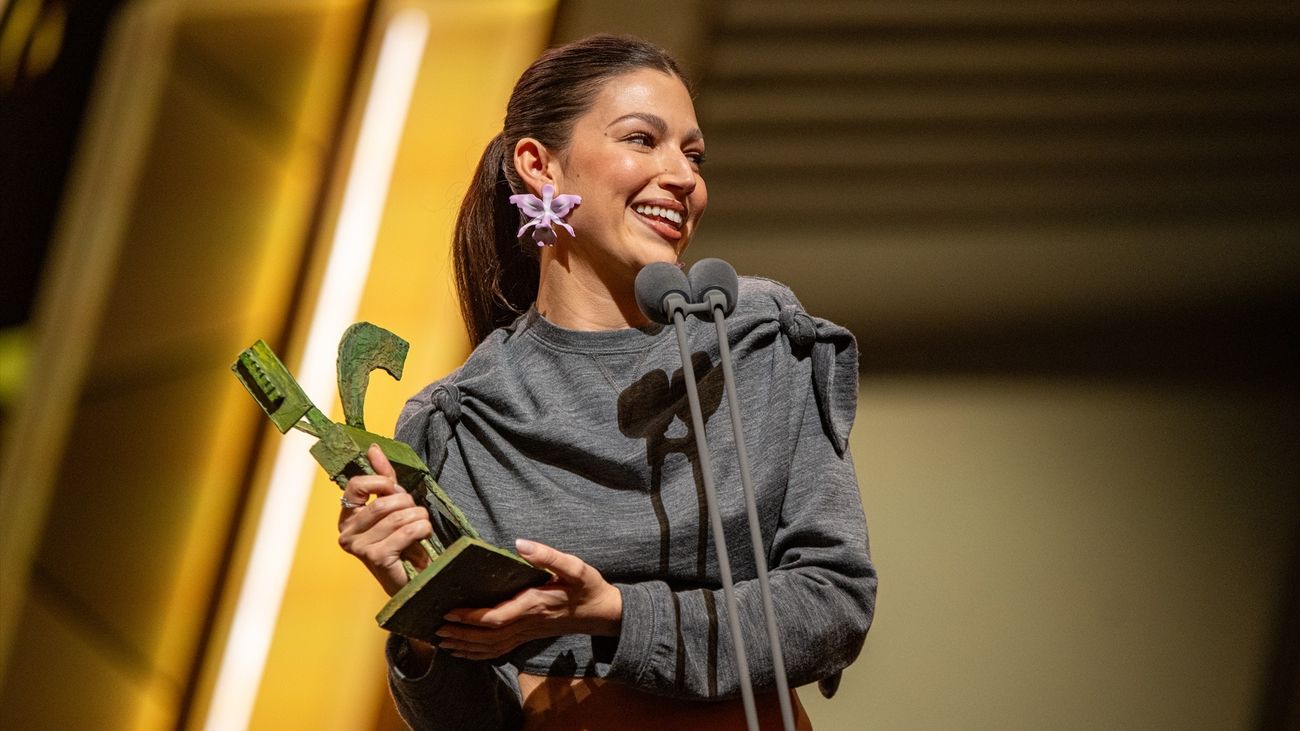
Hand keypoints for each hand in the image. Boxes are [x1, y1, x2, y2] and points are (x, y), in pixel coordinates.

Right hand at [337, 444, 433, 596]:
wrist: (412, 580)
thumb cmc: (401, 541)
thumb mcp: (391, 506)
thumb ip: (382, 478)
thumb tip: (373, 448)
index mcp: (347, 517)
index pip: (356, 485)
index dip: (381, 482)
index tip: (395, 488)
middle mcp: (347, 533)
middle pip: (384, 502)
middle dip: (407, 502)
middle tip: (415, 513)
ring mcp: (360, 547)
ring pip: (398, 515)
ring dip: (419, 516)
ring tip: (422, 525)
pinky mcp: (377, 558)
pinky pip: (406, 531)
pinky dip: (422, 528)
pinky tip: (424, 535)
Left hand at [433, 539, 622, 660]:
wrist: (602, 613)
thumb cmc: (588, 588)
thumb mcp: (575, 567)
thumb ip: (548, 556)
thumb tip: (521, 544)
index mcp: (534, 604)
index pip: (496, 617)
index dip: (471, 617)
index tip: (450, 612)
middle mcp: (527, 623)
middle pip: (487, 636)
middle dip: (460, 635)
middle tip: (435, 629)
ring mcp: (527, 633)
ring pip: (491, 647)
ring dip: (466, 646)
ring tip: (442, 642)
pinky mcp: (527, 636)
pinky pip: (500, 650)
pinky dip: (479, 654)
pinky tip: (464, 651)